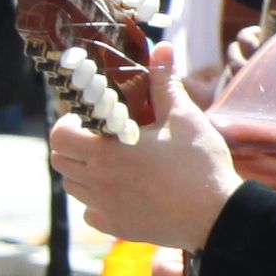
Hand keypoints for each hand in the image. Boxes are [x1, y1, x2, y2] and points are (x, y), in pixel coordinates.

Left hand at [48, 47, 245, 248]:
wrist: (216, 216)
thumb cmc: (199, 165)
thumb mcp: (183, 117)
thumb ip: (164, 82)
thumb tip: (161, 48)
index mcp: (106, 152)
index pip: (59, 137)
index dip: (68, 124)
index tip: (91, 119)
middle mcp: (97, 182)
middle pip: (60, 161)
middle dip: (74, 146)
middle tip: (102, 137)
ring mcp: (104, 208)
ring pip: (74, 187)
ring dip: (85, 171)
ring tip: (114, 161)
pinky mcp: (116, 227)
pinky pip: (91, 212)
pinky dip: (99, 200)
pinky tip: (125, 190)